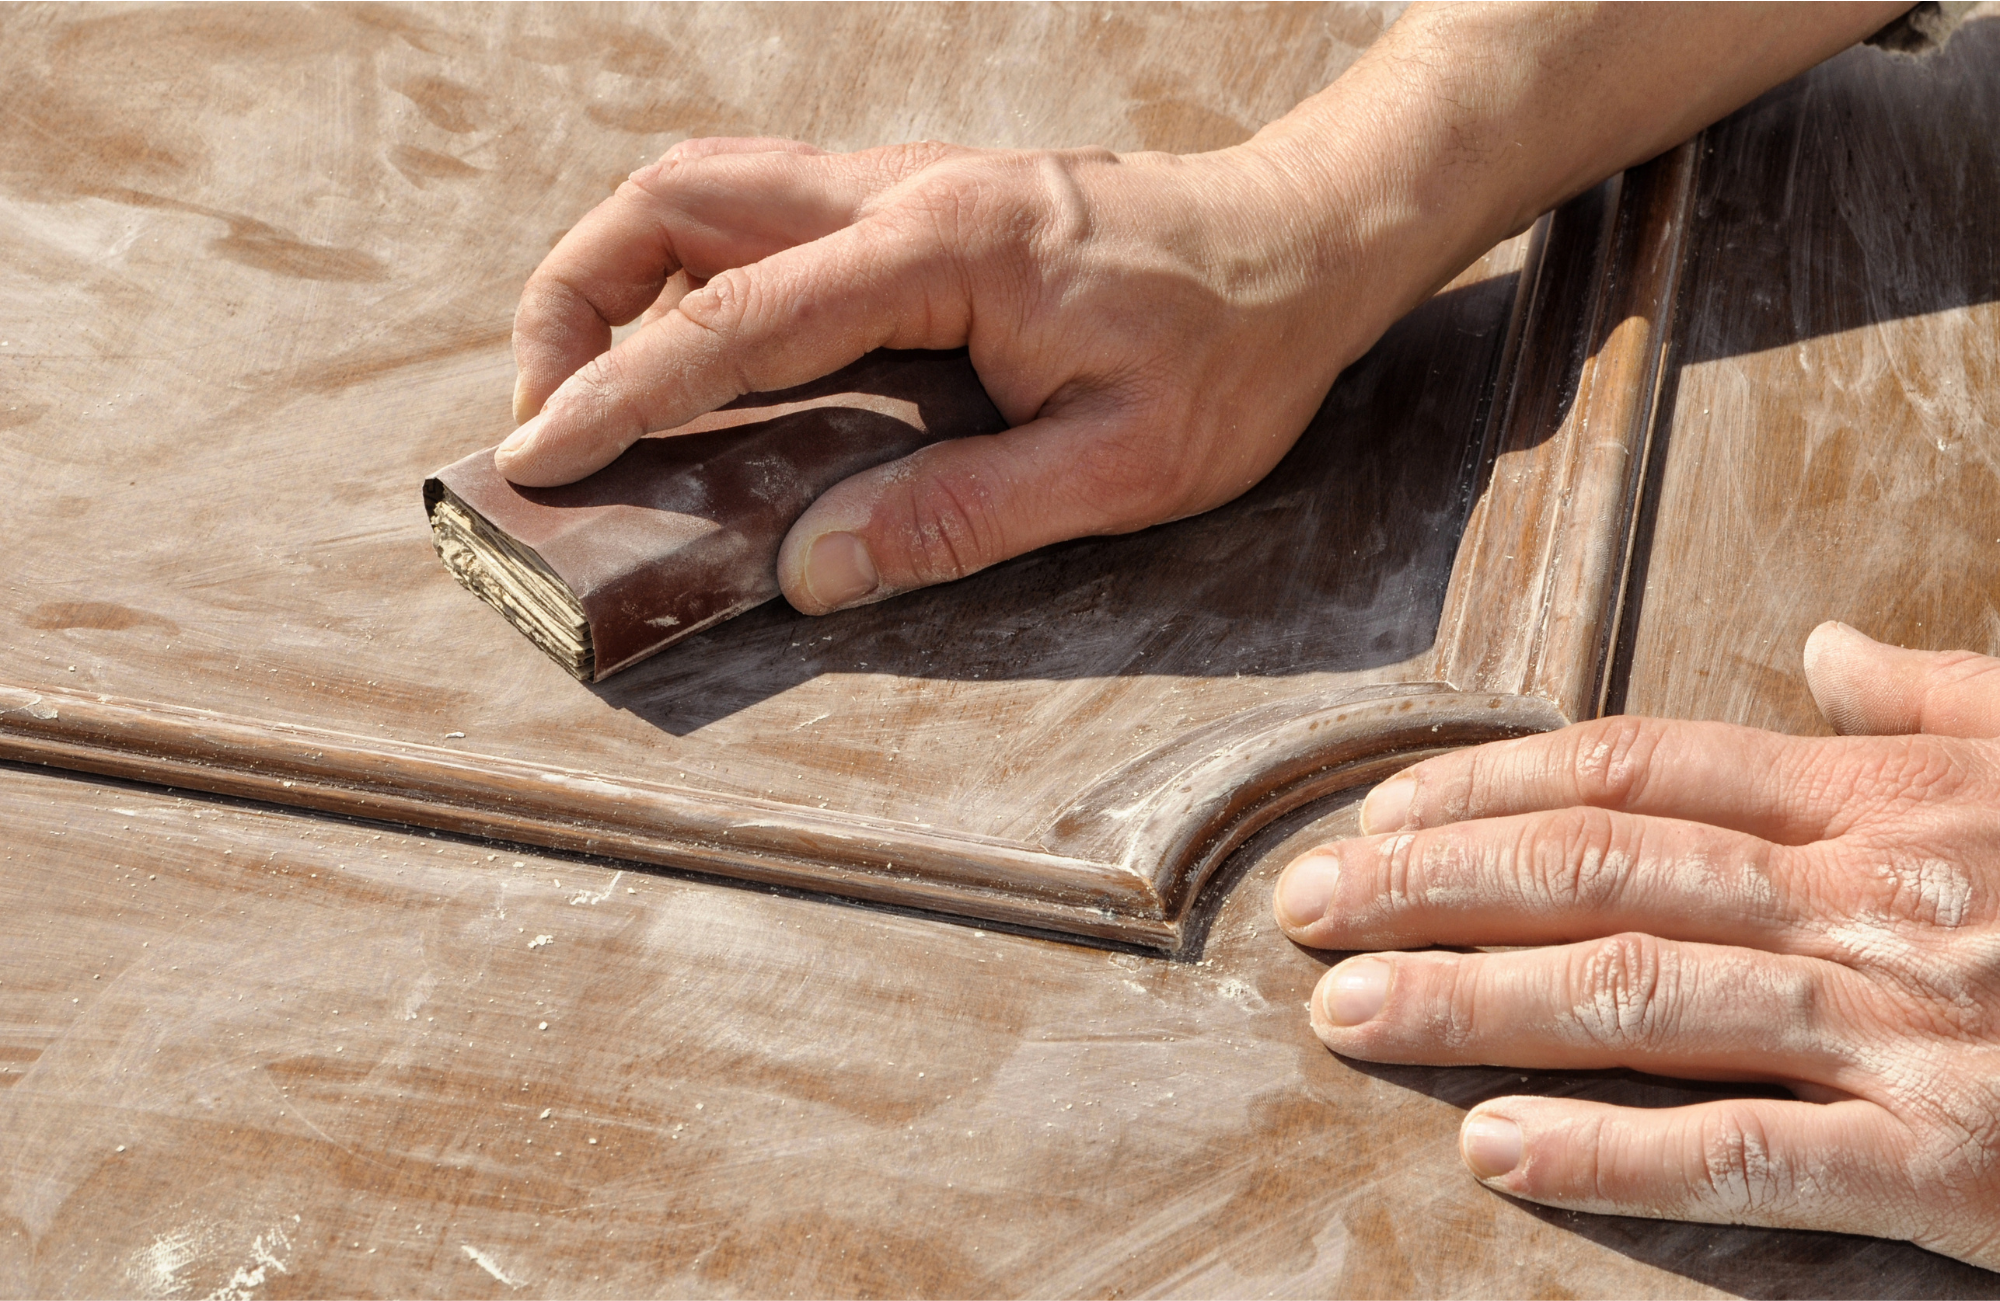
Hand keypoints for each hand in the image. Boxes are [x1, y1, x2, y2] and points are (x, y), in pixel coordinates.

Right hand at [499, 133, 1402, 613]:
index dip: (620, 392)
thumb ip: (961, 518)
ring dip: (621, 274)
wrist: (1305, 241)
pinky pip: (763, 207)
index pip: (733, 315)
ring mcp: (904, 179)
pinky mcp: (916, 196)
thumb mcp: (1122, 468)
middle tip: (550, 417)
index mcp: (943, 252)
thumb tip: (810, 571)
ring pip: (707, 186)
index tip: (538, 457)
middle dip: (574, 298)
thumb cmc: (1235, 352)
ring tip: (598, 388)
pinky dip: (691, 269)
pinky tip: (700, 349)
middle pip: (675, 197)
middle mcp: (902, 189)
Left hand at [1273, 621, 1999, 1269]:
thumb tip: (1822, 648)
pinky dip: (1619, 1156)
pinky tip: (1501, 1156)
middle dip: (1430, 886)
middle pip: (1600, 865)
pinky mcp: (1960, 1160)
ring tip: (1345, 1017)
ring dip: (1473, 1004)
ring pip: (1644, 991)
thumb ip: (1935, 699)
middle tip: (1304, 915)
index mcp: (1884, 795)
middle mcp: (1874, 891)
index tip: (1370, 816)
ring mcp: (1912, 1022)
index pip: (1632, 768)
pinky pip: (1757, 1152)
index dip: (1481, 787)